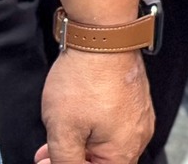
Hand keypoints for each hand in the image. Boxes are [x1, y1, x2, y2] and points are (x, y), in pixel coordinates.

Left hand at [35, 49, 152, 163]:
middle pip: (104, 161)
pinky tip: (74, 119)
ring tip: (57, 136)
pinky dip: (93, 128)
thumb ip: (65, 162)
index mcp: (125, 149)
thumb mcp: (63, 131)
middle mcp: (139, 134)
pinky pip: (115, 125)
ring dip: (81, 145)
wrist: (102, 36)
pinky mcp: (135, 99)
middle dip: (73, 159)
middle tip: (46, 154)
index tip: (48, 161)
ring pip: (107, 144)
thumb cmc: (86, 78)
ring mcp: (140, 115)